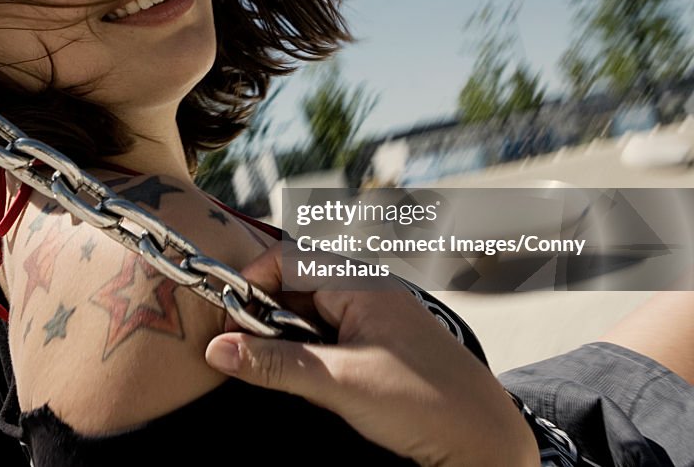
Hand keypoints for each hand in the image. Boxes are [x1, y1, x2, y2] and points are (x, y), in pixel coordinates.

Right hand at [204, 245, 538, 466]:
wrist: (488, 446)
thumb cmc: (427, 404)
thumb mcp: (340, 384)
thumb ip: (275, 365)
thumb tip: (217, 350)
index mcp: (362, 284)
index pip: (288, 260)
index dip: (251, 283)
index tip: (228, 323)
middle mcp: (367, 294)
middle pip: (294, 288)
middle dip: (264, 317)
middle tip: (243, 353)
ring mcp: (375, 322)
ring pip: (309, 318)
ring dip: (285, 341)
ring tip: (276, 372)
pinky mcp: (378, 350)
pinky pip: (328, 340)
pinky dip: (307, 357)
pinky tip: (306, 383)